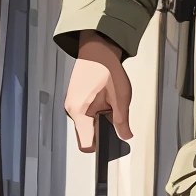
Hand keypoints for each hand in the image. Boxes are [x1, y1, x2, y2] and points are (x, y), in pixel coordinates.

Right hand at [64, 33, 131, 152]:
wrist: (97, 50)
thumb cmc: (107, 69)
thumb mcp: (121, 97)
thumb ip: (122, 121)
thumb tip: (125, 136)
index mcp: (80, 112)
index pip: (86, 145)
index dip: (101, 146)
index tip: (111, 139)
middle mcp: (71, 110)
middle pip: (86, 134)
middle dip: (101, 129)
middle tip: (113, 115)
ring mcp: (70, 104)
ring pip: (85, 124)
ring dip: (98, 119)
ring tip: (109, 103)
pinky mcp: (73, 99)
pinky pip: (84, 114)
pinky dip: (94, 111)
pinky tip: (103, 98)